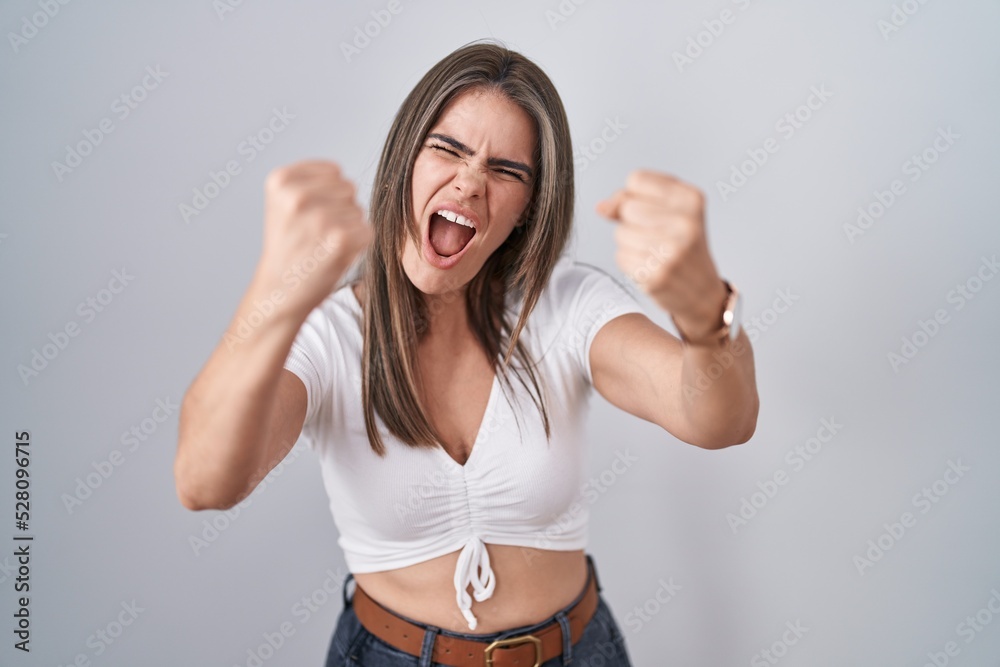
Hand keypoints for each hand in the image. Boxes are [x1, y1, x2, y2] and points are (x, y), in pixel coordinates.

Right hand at [255, 160, 371, 316]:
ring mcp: (321, 217)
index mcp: (281, 180)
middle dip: (339, 209)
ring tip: (322, 245)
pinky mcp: (341, 239)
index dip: (328, 194)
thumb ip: (312, 181)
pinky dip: (358, 244)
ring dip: (348, 228)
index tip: (306, 215)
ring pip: (359, 210)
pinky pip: (367, 230)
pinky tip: (334, 255)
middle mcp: (298, 195)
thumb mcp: (283, 202)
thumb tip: (350, 181)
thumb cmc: (289, 246)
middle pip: (349, 188)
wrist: (280, 291)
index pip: (333, 171)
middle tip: (316, 233)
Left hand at [595, 169, 727, 341]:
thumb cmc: (681, 246)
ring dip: (630, 244)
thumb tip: (601, 208)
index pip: (636, 180)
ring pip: (620, 233)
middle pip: (627, 207)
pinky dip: (630, 263)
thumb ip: (631, 200)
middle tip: (655, 237)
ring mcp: (672, 251)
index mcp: (692, 199)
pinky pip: (620, 257)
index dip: (632, 195)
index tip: (648, 210)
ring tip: (654, 253)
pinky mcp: (657, 275)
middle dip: (631, 222)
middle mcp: (686, 223)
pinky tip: (650, 267)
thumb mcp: (670, 212)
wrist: (703, 293)